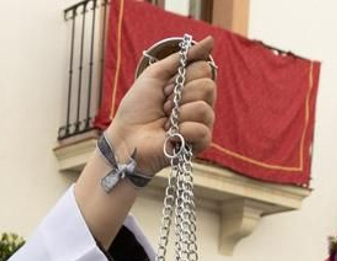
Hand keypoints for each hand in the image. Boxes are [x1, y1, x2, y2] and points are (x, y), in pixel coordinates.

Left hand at [107, 36, 217, 175]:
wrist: (125, 136)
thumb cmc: (137, 109)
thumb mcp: (156, 74)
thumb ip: (182, 57)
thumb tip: (211, 40)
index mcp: (192, 88)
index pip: (204, 69)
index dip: (181, 77)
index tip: (164, 89)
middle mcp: (200, 104)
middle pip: (208, 86)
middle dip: (179, 94)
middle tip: (164, 105)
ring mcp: (201, 124)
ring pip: (204, 107)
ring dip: (178, 113)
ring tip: (165, 121)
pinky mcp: (198, 144)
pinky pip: (202, 130)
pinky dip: (182, 130)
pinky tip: (170, 135)